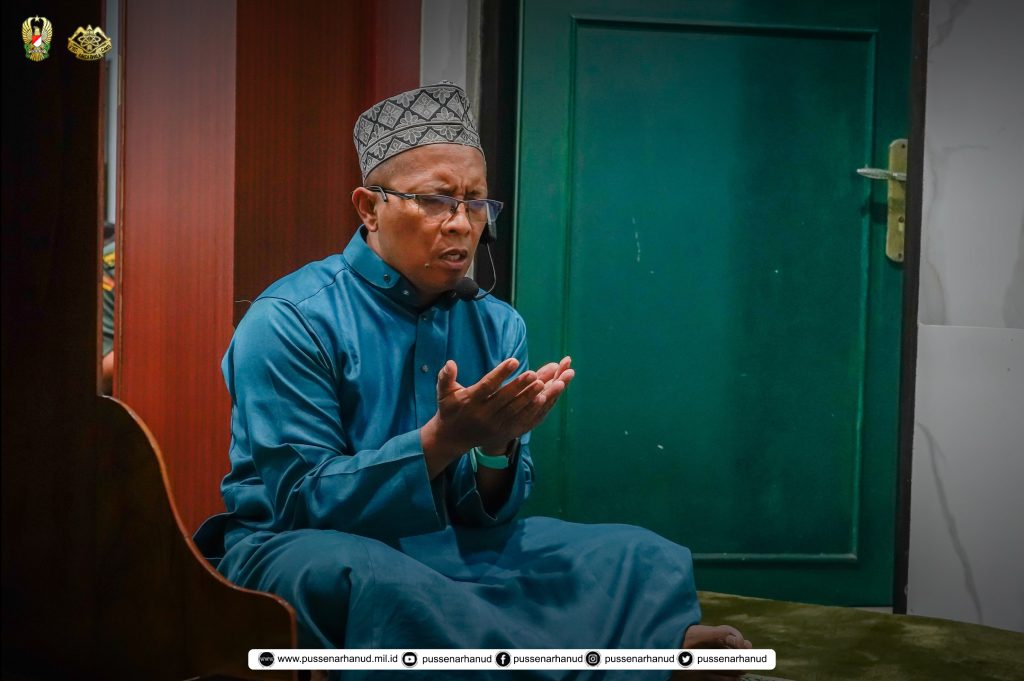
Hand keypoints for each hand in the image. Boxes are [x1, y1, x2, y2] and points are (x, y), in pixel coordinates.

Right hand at [420, 356, 574, 471]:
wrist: (453, 438)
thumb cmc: (450, 409)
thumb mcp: (444, 393)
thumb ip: (445, 377)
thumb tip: (450, 363)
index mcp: (470, 401)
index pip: (488, 385)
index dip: (501, 373)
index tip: (514, 360)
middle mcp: (483, 414)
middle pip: (505, 398)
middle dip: (521, 385)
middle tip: (535, 372)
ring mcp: (495, 425)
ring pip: (516, 409)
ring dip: (531, 396)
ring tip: (545, 382)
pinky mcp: (504, 432)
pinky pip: (521, 420)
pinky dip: (533, 410)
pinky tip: (545, 398)